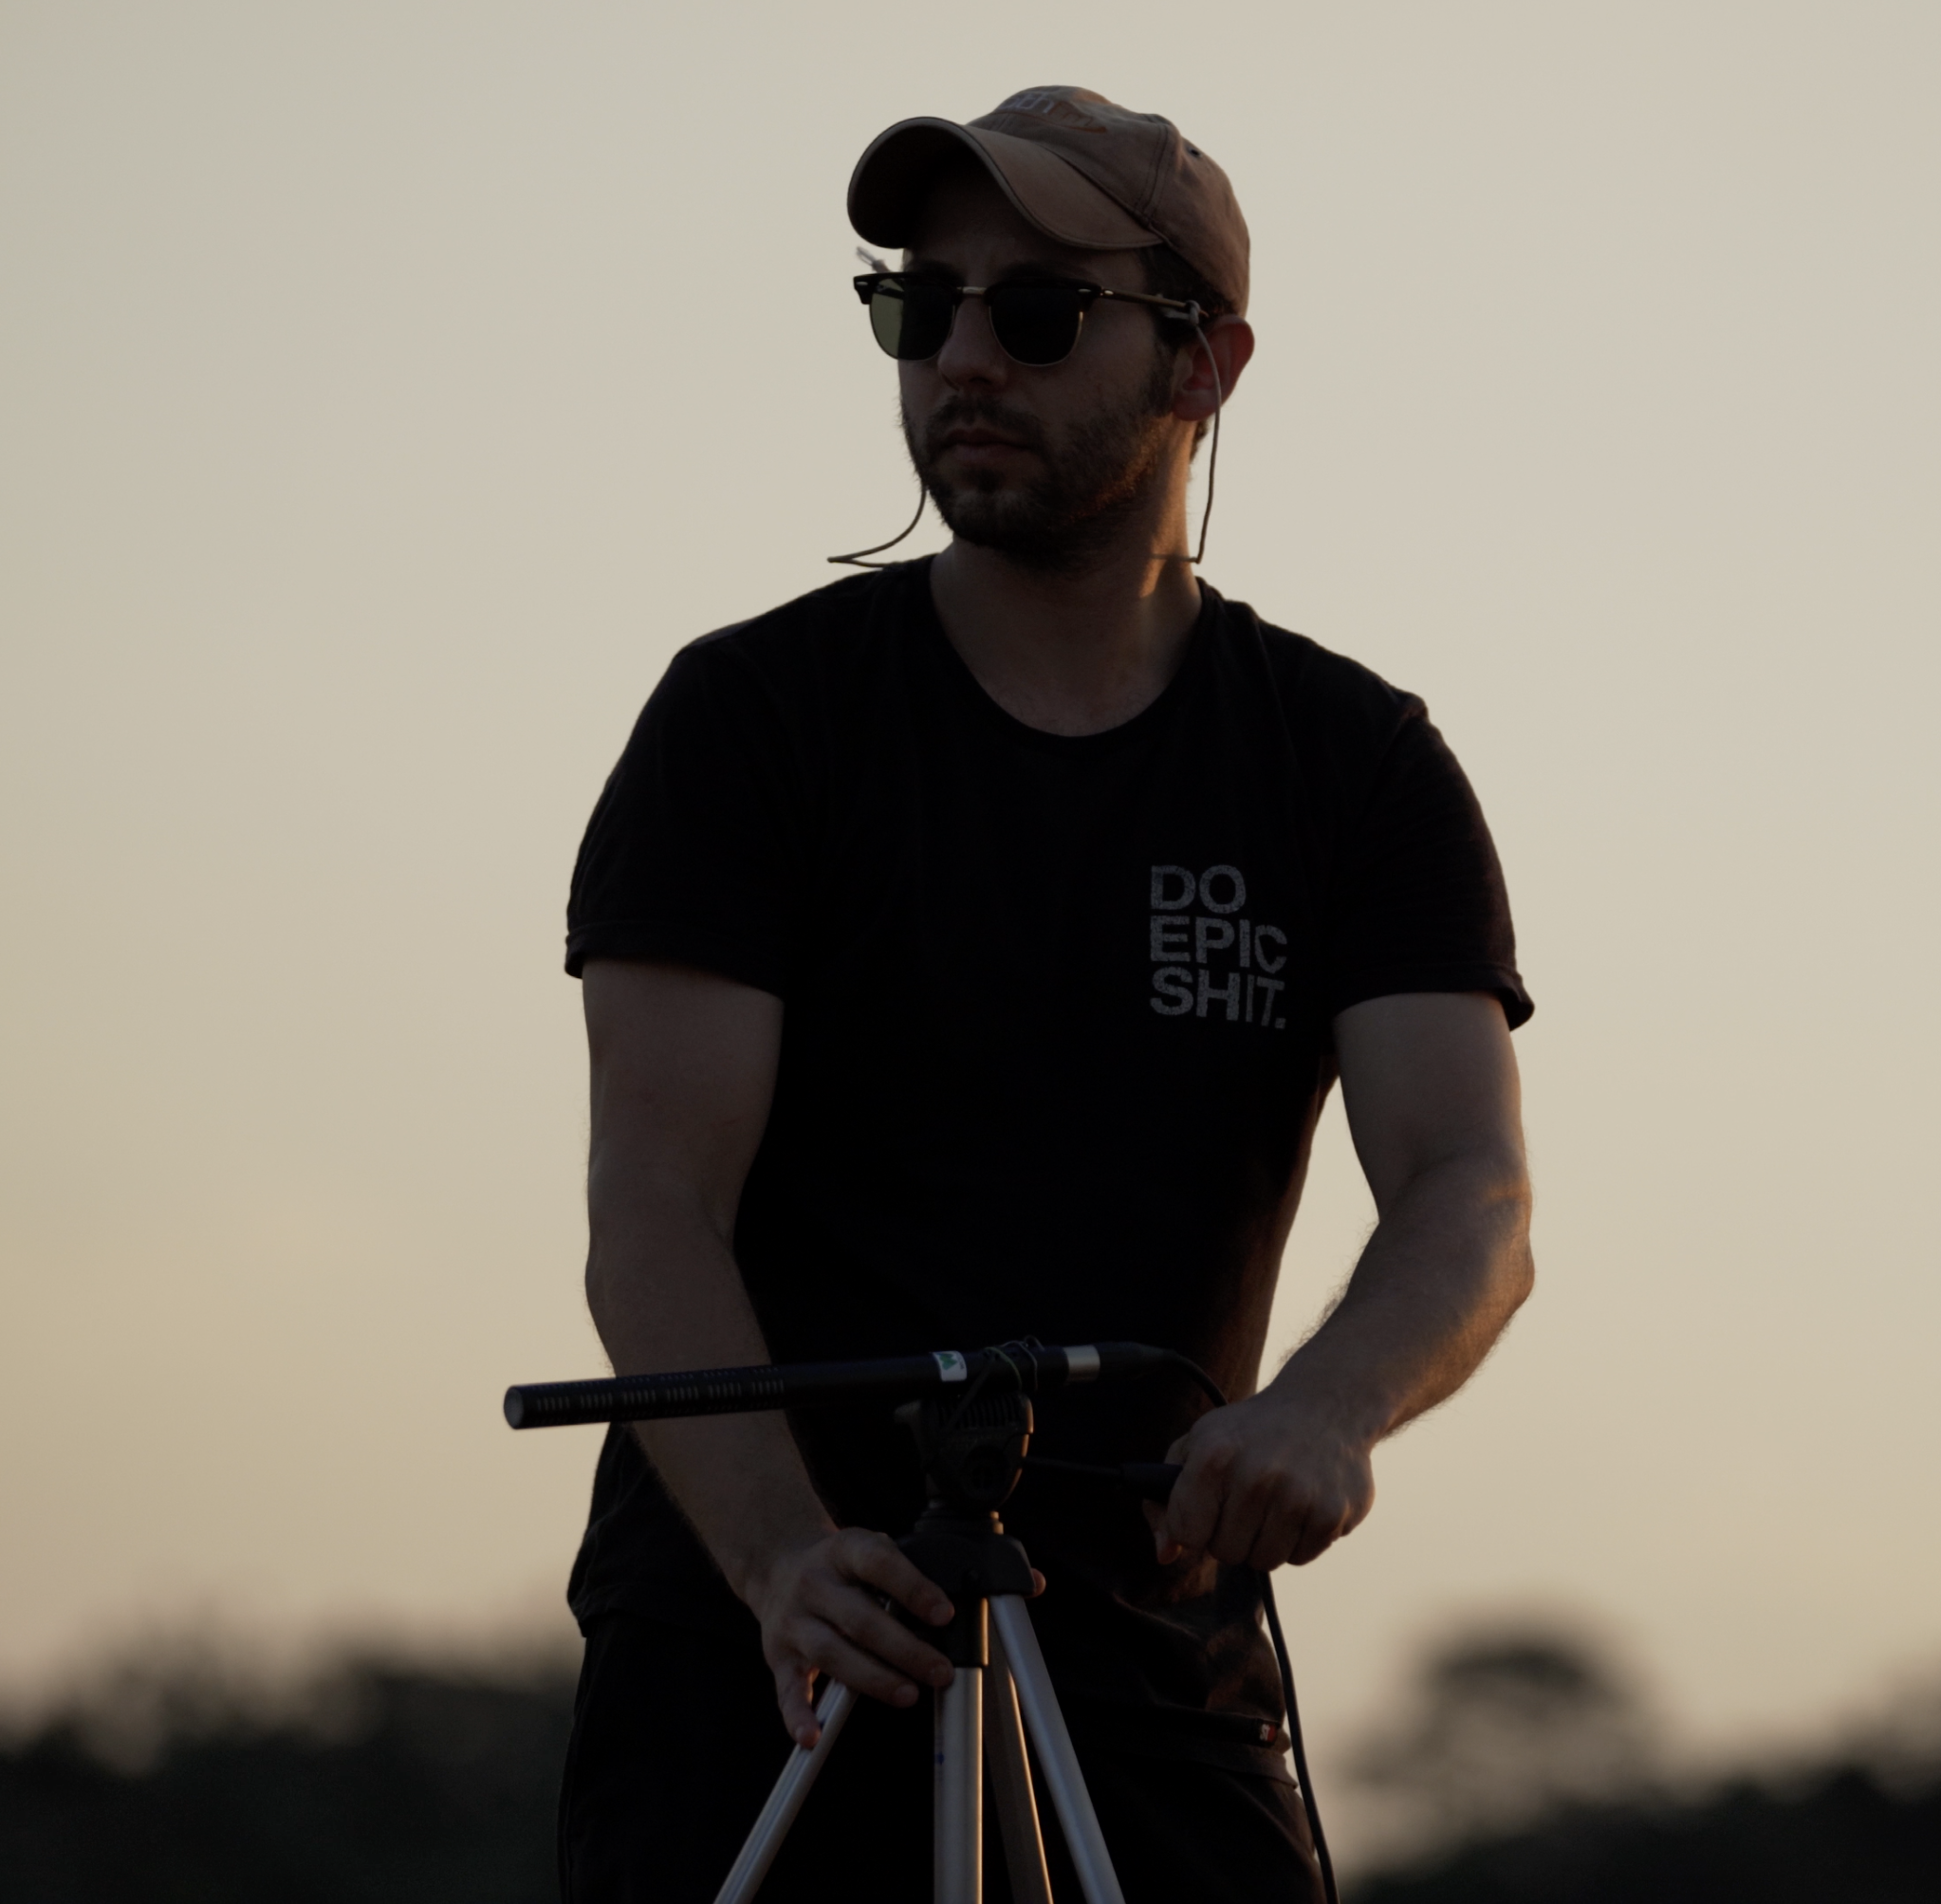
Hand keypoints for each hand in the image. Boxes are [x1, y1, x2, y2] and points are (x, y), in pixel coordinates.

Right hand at [743, 1527, 956, 1746]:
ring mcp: (793, 1622)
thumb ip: (899, 1575)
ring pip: (832, 1654)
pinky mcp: (778, 1657)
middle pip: (860, 1620)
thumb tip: (941, 1615)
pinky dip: (799, 1715)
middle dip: (905, 1649)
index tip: (943, 1614)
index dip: (913, 1589)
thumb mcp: (866, 1550)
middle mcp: (814, 1585)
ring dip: (873, 1679)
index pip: (879, 1564)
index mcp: (843, 1551)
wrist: (776, 1567)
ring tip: (908, 1694)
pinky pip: (787, 1690)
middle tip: (939, 1670)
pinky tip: (813, 1734)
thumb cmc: (837, 1567)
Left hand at [1144, 1389, 1376, 1570]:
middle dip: (1231, 1534)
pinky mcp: (1332, 1514)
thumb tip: (1165, 1554)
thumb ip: (1169, 1500)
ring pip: (1264, 1560)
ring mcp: (1298, 1497)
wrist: (1326, 1405)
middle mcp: (1256, 1476)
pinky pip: (1300, 1558)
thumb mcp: (1200, 1444)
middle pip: (1226, 1553)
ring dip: (1264, 1540)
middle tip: (1246, 1501)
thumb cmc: (1253, 1431)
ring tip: (1274, 1501)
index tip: (1208, 1509)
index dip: (1194, 1527)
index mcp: (1215, 1456)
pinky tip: (1302, 1503)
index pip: (1187, 1533)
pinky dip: (1297, 1540)